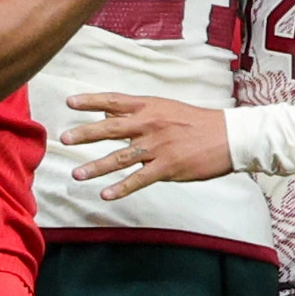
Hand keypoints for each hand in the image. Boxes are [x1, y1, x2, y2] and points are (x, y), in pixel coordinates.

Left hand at [65, 92, 229, 198]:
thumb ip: (139, 112)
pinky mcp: (168, 167)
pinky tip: (106, 194)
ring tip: (76, 174)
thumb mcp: (168, 108)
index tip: (70, 102)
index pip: (114, 101)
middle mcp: (150, 124)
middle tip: (64, 138)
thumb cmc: (200, 123)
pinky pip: (139, 179)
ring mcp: (158, 147)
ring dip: (96, 167)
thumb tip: (109, 113)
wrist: (230, 137)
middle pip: (111, 128)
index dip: (91, 101)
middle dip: (85, 134)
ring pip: (120, 157)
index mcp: (150, 107)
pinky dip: (121, 188)